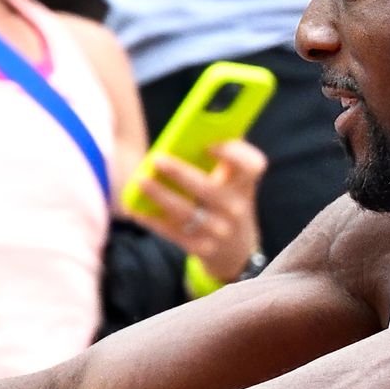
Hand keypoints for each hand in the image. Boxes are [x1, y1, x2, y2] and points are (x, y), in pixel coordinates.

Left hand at [134, 138, 266, 285]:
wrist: (236, 252)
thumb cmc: (227, 204)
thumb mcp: (234, 184)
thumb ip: (221, 160)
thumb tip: (186, 135)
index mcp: (245, 185)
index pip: (253, 166)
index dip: (233, 153)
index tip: (209, 145)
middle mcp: (236, 209)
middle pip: (208, 189)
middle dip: (181, 173)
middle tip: (157, 159)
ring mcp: (219, 232)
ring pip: (185, 212)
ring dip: (161, 196)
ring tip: (141, 181)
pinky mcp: (201, 248)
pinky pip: (173, 232)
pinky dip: (153, 219)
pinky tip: (136, 208)